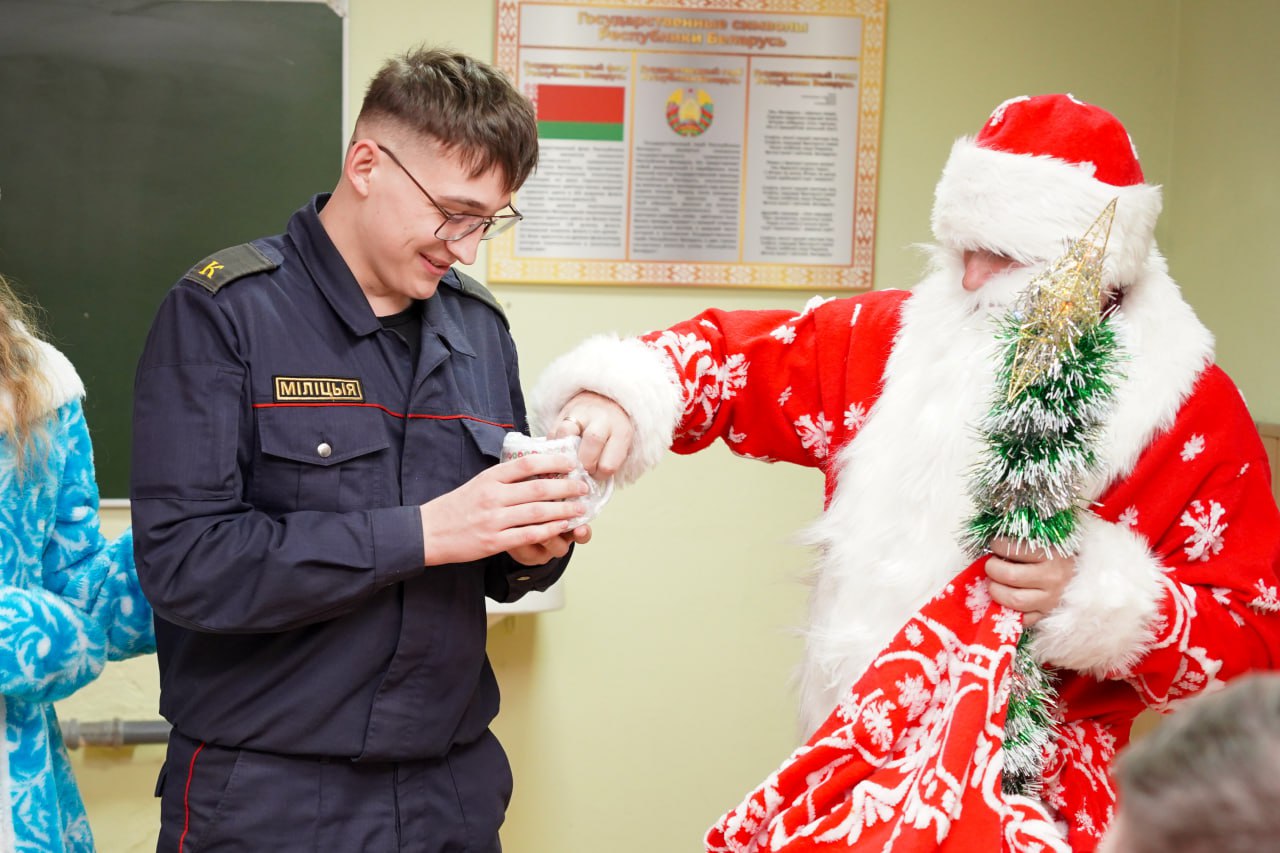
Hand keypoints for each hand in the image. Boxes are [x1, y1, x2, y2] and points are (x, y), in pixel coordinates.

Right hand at [420, 453, 589, 565]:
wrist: (428, 532)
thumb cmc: (455, 507)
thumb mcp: (477, 483)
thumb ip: (503, 478)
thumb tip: (534, 469)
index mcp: (490, 478)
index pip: (527, 464)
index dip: (553, 462)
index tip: (571, 464)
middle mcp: (493, 496)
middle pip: (538, 488)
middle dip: (567, 488)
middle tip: (583, 487)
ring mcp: (493, 520)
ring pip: (537, 512)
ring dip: (564, 510)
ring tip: (580, 509)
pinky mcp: (493, 542)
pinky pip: (528, 535)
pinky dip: (548, 530)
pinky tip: (562, 528)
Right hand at [552, 391, 633, 478]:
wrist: (606, 400)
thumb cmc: (613, 431)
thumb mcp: (620, 446)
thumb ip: (608, 463)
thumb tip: (589, 484)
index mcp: (622, 431)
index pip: (609, 463)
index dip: (600, 475)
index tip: (596, 475)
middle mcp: (603, 419)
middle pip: (592, 443)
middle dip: (584, 464)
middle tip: (582, 470)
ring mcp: (582, 413)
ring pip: (567, 432)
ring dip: (565, 453)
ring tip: (568, 461)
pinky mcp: (564, 412)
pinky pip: (553, 431)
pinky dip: (554, 446)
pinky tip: (559, 452)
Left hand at [983, 537, 1075, 626]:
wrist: (1081, 574)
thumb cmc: (1056, 554)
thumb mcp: (1044, 542)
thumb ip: (1022, 542)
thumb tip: (994, 544)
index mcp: (1053, 555)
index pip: (1014, 549)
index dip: (997, 545)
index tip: (996, 544)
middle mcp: (1054, 579)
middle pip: (1010, 576)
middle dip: (993, 569)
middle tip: (991, 565)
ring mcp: (1051, 600)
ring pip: (1014, 600)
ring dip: (996, 590)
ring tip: (994, 582)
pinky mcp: (1046, 615)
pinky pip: (1021, 619)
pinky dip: (1007, 610)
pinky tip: (1004, 598)